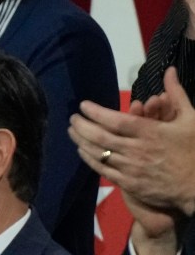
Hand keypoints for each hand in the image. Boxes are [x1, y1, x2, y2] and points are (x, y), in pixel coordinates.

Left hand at [69, 67, 194, 216]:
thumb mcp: (190, 118)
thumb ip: (176, 94)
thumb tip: (170, 70)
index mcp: (151, 132)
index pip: (116, 120)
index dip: (96, 113)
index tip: (83, 105)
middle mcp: (137, 150)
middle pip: (101, 137)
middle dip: (82, 126)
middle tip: (72, 118)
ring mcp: (132, 168)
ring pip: (99, 154)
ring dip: (82, 142)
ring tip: (72, 132)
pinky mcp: (130, 184)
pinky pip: (103, 171)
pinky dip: (90, 160)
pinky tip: (82, 152)